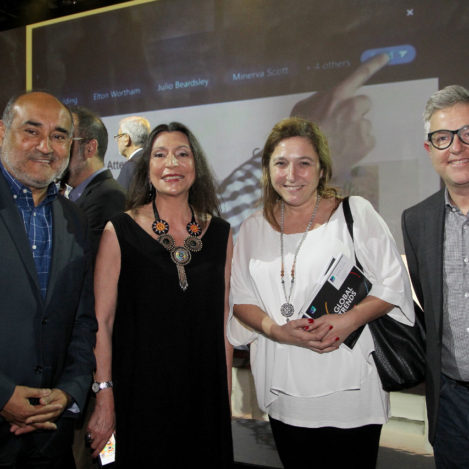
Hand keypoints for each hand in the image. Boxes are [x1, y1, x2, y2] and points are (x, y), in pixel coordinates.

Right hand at [0, 385, 63, 434]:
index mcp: (28, 411)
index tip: (60, 406)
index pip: (43, 410)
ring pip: (29, 426)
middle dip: (46, 424)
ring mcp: (16, 421)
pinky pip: (21, 426)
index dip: (52, 408)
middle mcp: (23, 418)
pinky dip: (27, 428)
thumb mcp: (26, 391)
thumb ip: (38, 392)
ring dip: (38, 427)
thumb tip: (48, 392)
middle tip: (54, 427)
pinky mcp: (12, 421)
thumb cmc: (11, 393)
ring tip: (44, 429)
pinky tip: (29, 428)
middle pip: (37, 423)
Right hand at [87, 390, 114, 457]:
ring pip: (90, 439)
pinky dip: (89, 431)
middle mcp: (100, 434)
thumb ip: (112, 432)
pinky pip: (87, 432)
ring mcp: (94, 431)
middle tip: (94, 443)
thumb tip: (112, 437)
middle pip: (93, 445)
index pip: (101, 446)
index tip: (94, 455)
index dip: (97, 452)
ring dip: (91, 437)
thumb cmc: (110, 415)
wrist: (105, 407)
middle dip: (93, 445)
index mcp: (107, 434)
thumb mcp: (114, 425)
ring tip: (95, 432)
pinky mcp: (89, 427)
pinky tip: (93, 426)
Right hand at [270, 317, 336, 351]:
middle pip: (321, 345)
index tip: (330, 325)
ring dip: (329, 348)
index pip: (317, 335)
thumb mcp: (294, 323)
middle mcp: (307, 343)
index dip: (324, 331)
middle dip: (330, 341)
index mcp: (304, 337)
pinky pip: (318, 350)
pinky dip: (325, 349)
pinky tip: (329, 347)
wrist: (281, 336)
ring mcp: (307, 345)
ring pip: (320, 349)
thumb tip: (312, 320)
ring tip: (336, 344)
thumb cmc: (286, 329)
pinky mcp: (307, 346)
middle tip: (337, 336)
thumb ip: (303, 321)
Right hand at [291, 53, 389, 181]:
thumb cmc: (299, 132)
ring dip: (354, 131)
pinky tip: (344, 150)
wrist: (304, 159)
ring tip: (338, 142)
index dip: (373, 64)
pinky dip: (358, 145)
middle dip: (356, 111)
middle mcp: (352, 107)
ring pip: (364, 125)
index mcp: (337, 95)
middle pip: (364, 103)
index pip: (359, 75)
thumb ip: (321, 101)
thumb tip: (329, 103)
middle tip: (341, 125)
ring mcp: (361, 126)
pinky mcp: (366, 143)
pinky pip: (367, 141)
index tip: (387, 56)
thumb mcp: (303, 109)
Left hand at [309, 313, 358, 352]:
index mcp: (321, 335)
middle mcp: (326, 342)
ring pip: (321, 346)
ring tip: (314, 337)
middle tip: (308, 334)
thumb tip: (305, 328)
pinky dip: (324, 345)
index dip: (306, 333)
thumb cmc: (337, 320)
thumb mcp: (323, 319)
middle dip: (311, 338)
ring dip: (317, 343)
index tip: (303, 331)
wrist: (349, 322)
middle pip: (315, 342)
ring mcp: (331, 344)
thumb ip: (314, 324)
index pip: (310, 336)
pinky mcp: (336, 344)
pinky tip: (323, 341)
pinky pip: (328, 347)